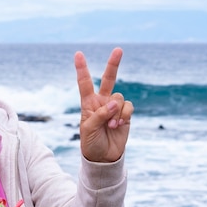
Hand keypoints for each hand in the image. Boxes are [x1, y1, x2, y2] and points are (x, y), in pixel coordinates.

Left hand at [75, 47, 132, 162]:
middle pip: (109, 79)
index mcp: (88, 102)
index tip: (78, 54)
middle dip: (114, 64)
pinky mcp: (126, 114)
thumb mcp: (88, 129)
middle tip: (118, 49)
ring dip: (116, 112)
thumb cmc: (90, 142)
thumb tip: (115, 103)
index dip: (82, 68)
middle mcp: (102, 101)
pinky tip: (118, 125)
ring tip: (110, 126)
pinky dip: (124, 115)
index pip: (85, 82)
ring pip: (119, 98)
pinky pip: (128, 107)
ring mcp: (115, 107)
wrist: (103, 157)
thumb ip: (100, 114)